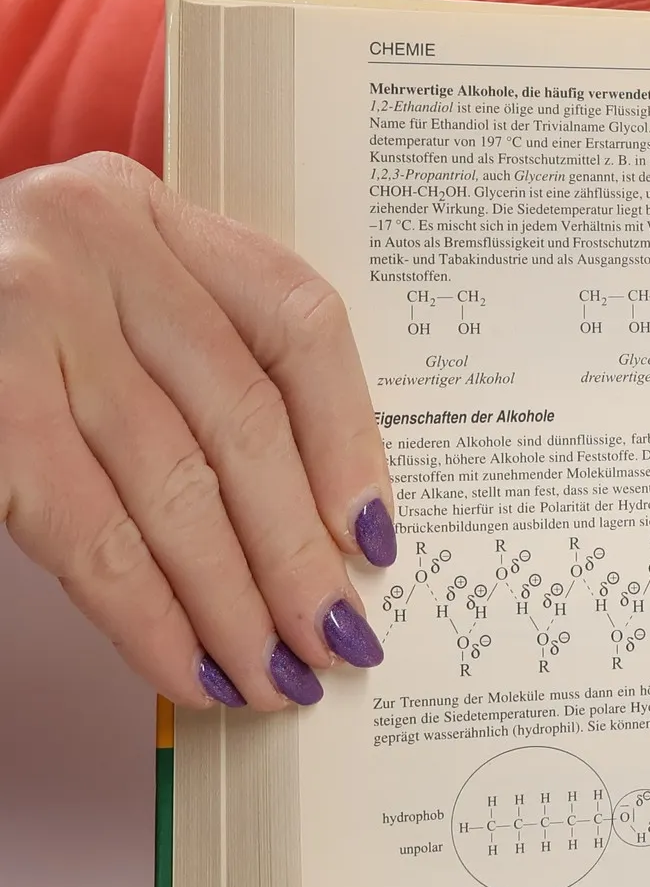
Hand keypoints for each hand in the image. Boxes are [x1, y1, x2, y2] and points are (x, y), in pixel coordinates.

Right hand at [0, 152, 395, 709]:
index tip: (377, 536)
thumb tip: (317, 522)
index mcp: (146, 211)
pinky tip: (185, 664)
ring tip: (273, 675)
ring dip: (233, 600)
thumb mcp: (94, 291)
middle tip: (338, 638)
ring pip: (171, 483)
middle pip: (243, 416)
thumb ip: (191, 358)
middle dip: (299, 549)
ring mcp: (27, 319)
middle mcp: (91, 246)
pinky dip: (144, 613)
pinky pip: (84, 531)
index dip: (352, 436)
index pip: (297, 320)